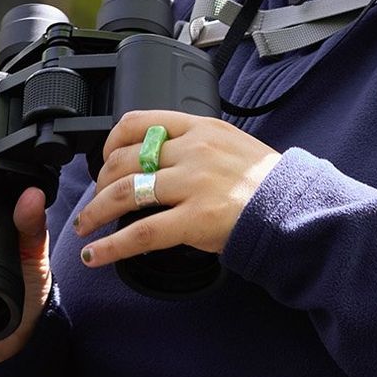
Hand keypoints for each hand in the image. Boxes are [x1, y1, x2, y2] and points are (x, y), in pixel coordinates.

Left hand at [73, 111, 282, 264]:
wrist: (292, 206)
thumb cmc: (264, 180)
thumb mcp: (230, 143)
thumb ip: (195, 144)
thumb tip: (159, 155)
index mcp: (200, 128)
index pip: (140, 122)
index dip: (111, 142)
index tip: (105, 159)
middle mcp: (193, 151)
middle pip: (125, 160)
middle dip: (100, 183)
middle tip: (95, 201)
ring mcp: (193, 184)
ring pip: (126, 193)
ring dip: (95, 212)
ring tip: (84, 227)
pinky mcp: (194, 220)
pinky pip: (140, 234)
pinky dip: (111, 247)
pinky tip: (95, 255)